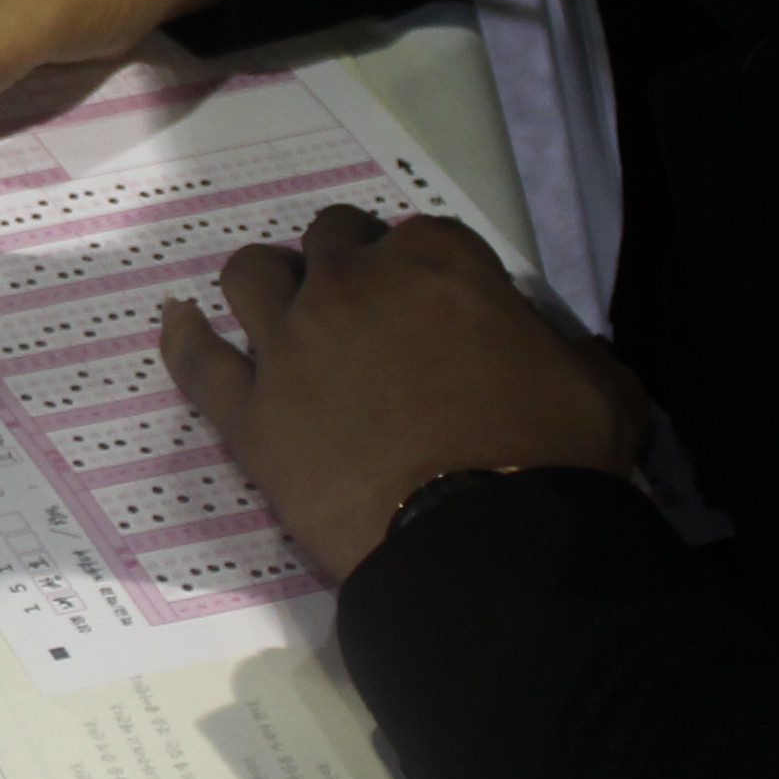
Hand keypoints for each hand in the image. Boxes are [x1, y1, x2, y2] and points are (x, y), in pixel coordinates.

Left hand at [155, 207, 648, 582]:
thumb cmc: (552, 456)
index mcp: (438, 261)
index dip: (424, 269)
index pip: (420, 235)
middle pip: (329, 242)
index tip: (432, 305)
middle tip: (359, 307)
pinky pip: (196, 359)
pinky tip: (179, 322)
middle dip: (344, 263)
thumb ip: (563, 349)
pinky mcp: (248, 412)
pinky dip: (184, 336)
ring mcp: (290, 343)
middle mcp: (352, 284)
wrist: (482, 542)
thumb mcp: (599, 385)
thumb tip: (550, 349)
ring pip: (252, 277)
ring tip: (278, 309)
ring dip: (267, 284)